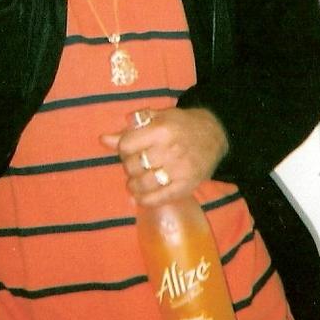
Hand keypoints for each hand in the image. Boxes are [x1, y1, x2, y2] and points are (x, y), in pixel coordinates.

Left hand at [100, 107, 228, 206]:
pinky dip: (145, 200)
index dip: (123, 148)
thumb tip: (103, 140)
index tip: (129, 149)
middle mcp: (169, 150)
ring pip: (143, 184)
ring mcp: (179, 170)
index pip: (126, 145)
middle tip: (135, 165)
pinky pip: (159, 199)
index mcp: (161, 130)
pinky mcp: (187, 186)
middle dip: (129, 166)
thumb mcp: (157, 118)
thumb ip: (130, 130)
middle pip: (133, 166)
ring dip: (133, 185)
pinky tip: (140, 197)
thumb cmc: (182, 124)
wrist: (216, 133)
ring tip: (135, 182)